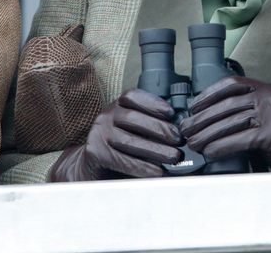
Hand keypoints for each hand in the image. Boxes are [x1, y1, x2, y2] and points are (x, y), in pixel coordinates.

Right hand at [48, 88, 181, 181]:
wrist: (91, 170)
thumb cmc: (119, 150)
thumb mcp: (133, 132)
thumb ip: (149, 128)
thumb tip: (178, 131)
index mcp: (116, 107)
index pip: (132, 97)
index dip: (152, 103)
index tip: (171, 113)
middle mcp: (105, 117)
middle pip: (133, 118)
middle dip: (160, 129)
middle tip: (179, 140)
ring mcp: (98, 134)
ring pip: (129, 140)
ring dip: (156, 150)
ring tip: (174, 157)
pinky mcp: (96, 153)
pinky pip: (122, 160)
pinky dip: (143, 167)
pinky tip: (158, 172)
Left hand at [181, 76, 270, 171]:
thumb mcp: (261, 116)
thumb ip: (240, 111)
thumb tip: (202, 117)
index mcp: (263, 89)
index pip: (230, 84)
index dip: (208, 94)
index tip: (192, 107)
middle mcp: (268, 97)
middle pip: (226, 105)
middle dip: (202, 118)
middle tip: (186, 130)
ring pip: (230, 123)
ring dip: (207, 135)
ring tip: (194, 143)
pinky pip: (240, 139)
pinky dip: (221, 147)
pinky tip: (210, 152)